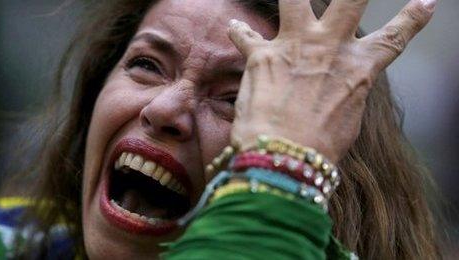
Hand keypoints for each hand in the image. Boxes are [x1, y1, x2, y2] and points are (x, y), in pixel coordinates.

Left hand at [228, 0, 435, 161]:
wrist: (284, 154)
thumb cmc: (319, 147)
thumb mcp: (346, 119)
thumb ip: (344, 92)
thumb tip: (337, 88)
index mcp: (358, 68)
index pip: (393, 39)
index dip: (412, 19)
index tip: (425, 3)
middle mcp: (330, 48)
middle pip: (350, 1)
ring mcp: (295, 46)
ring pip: (295, 0)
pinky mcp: (262, 55)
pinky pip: (246, 36)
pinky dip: (240, 31)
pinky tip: (234, 25)